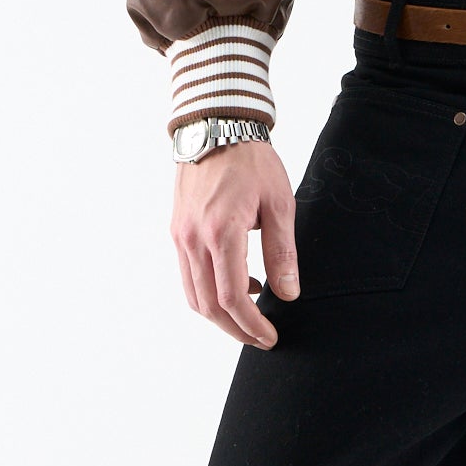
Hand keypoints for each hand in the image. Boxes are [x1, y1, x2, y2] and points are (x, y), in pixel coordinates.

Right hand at [171, 136, 298, 348]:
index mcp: (222, 232)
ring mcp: (180, 236)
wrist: (217, 126)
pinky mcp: (177, 231)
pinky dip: (209, 292)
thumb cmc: (253, 162)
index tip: (270, 337)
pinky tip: (238, 285)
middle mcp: (194, 238)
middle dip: (235, 329)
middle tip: (261, 338)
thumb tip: (288, 294)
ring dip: (219, 315)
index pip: (232, 297)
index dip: (251, 325)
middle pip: (208, 305)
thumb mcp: (280, 204)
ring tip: (250, 318)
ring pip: (193, 295)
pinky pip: (189, 275)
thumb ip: (282, 252)